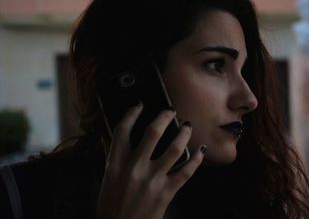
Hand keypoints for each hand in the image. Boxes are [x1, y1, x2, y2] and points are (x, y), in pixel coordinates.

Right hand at [96, 103, 205, 218]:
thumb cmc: (111, 206)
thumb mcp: (106, 179)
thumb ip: (110, 157)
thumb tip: (108, 138)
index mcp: (115, 163)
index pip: (122, 130)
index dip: (131, 114)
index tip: (139, 105)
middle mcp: (135, 168)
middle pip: (152, 133)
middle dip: (164, 117)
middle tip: (171, 110)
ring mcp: (152, 180)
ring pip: (173, 149)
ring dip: (183, 134)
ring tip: (187, 127)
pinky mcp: (166, 192)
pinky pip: (185, 171)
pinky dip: (195, 160)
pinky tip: (200, 151)